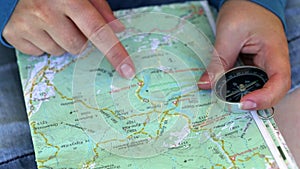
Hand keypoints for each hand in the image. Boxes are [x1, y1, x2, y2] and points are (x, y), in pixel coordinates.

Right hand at [3, 0, 134, 78]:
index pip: (98, 30)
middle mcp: (46, 11)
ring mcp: (27, 24)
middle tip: (68, 22)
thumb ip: (100, 8)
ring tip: (51, 22)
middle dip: (79, 38)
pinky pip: (40, 53)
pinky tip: (38, 28)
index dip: (114, 52)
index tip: (127, 69)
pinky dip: (43, 44)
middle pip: (78, 46)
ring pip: (60, 52)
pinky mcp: (13, 34)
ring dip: (61, 41)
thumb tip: (118, 29)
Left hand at [198, 0, 290, 109]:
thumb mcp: (228, 35)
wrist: (245, 1)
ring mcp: (262, 64)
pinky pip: (245, 80)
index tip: (245, 103)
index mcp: (274, 52)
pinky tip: (223, 89)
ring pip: (255, 87)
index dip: (265, 97)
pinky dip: (234, 86)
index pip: (279, 82)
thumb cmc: (244, 10)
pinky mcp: (251, 64)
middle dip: (251, 101)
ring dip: (241, 94)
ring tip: (223, 98)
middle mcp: (271, 61)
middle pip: (270, 90)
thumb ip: (218, 61)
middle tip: (230, 106)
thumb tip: (206, 84)